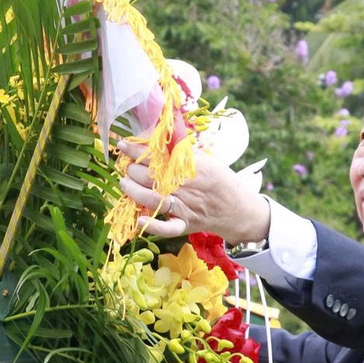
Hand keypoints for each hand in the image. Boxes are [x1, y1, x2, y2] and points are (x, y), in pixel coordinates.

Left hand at [117, 141, 269, 243]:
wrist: (239, 209)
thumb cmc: (220, 181)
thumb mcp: (206, 160)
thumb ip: (183, 151)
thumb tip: (158, 134)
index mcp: (194, 166)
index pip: (160, 156)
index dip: (138, 150)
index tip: (124, 144)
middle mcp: (188, 186)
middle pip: (153, 176)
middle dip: (134, 169)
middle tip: (126, 165)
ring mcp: (186, 207)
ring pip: (154, 199)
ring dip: (134, 190)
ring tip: (124, 182)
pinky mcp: (186, 224)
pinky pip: (168, 228)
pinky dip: (153, 225)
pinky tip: (139, 218)